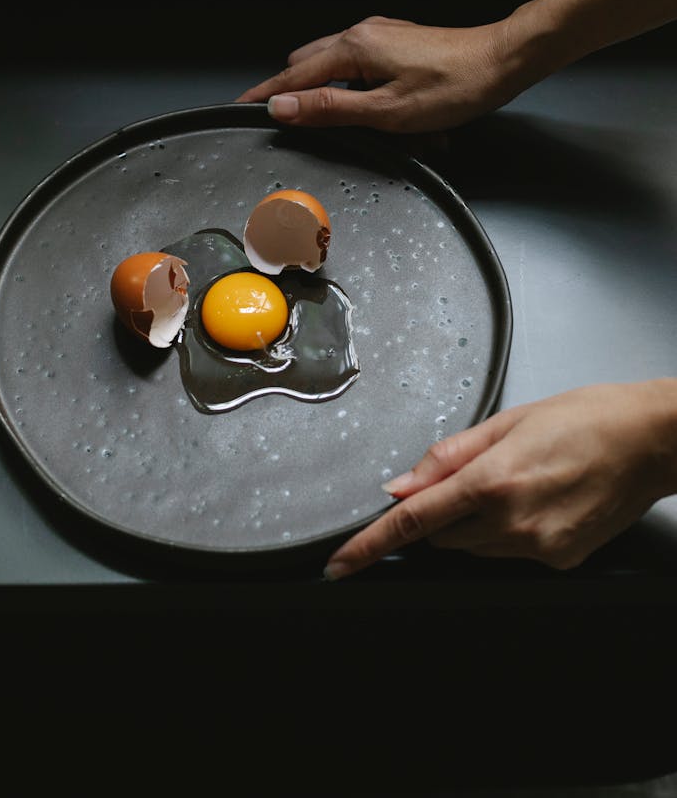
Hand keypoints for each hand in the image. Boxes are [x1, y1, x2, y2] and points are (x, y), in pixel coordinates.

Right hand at [236, 14, 520, 132]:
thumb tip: (282, 107)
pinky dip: (357, 87)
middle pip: (309, 63)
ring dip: (332, 93)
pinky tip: (374, 110)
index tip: (241, 107)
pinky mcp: (399, 43)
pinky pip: (362, 64)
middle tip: (282, 121)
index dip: (266, 94)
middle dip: (294, 91)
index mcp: (353, 48)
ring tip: (336, 124)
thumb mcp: (385, 110)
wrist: (502, 60)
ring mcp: (382, 35)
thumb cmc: (453, 86)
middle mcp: (363, 33)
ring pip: (336, 64)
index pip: (293, 74)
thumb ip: (329, 109)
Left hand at [323, 379, 676, 579]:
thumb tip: (401, 486)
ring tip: (521, 478)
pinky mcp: (561, 561)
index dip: (370, 545)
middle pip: (445, 535)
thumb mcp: (508, 422)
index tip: (339, 566)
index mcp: (493, 481)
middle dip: (445, 510)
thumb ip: (447, 457)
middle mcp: (513, 523)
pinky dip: (511, 531)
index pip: (414, 522)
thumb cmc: (585, 418)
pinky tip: (542, 498)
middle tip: (482, 472)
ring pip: (476, 546)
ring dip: (478, 520)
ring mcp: (539, 548)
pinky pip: (512, 552)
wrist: (651, 441)